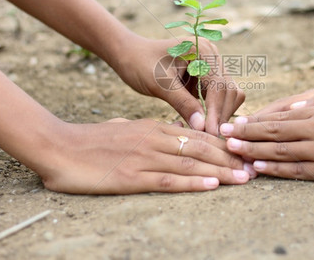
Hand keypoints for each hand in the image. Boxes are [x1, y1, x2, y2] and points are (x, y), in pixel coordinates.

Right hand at [40, 118, 253, 193]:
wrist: (58, 146)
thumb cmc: (89, 141)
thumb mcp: (123, 129)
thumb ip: (143, 132)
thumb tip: (157, 135)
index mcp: (154, 127)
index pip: (197, 136)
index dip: (223, 146)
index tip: (243, 155)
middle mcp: (155, 139)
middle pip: (202, 148)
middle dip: (231, 159)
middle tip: (254, 168)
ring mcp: (145, 156)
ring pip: (191, 163)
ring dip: (221, 172)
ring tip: (244, 179)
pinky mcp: (132, 175)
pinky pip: (168, 179)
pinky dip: (193, 183)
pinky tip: (212, 186)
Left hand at [113, 34, 244, 134]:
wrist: (129, 54)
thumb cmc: (140, 65)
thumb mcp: (159, 85)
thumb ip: (183, 104)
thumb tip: (203, 128)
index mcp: (202, 50)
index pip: (218, 85)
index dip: (215, 111)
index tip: (210, 133)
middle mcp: (211, 54)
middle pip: (229, 89)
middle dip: (221, 114)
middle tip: (211, 138)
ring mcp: (211, 63)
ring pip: (228, 94)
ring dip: (219, 113)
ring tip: (206, 133)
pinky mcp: (207, 74)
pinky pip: (218, 95)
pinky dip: (212, 110)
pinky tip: (201, 125)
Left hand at [220, 104, 313, 184]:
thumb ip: (312, 105)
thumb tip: (291, 105)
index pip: (278, 117)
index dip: (253, 121)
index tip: (234, 124)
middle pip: (274, 132)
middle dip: (247, 134)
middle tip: (225, 136)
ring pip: (282, 151)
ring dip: (255, 151)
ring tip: (235, 150)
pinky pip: (297, 170)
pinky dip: (276, 168)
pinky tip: (259, 167)